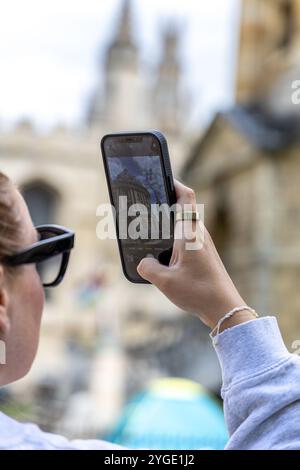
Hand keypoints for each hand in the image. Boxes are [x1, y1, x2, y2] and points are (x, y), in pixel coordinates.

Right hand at [137, 180, 252, 330]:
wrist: (224, 308)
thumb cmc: (199, 292)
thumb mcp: (165, 281)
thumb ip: (148, 267)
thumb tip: (144, 262)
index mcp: (189, 233)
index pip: (186, 197)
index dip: (173, 183)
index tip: (160, 177)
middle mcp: (198, 234)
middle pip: (182, 208)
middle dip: (165, 203)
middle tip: (146, 204)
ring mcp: (202, 244)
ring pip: (183, 225)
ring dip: (168, 223)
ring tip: (150, 229)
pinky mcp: (203, 254)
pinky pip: (185, 239)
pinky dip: (173, 239)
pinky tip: (161, 253)